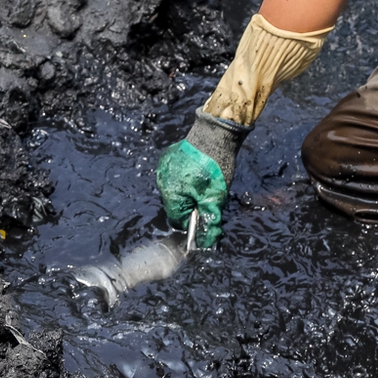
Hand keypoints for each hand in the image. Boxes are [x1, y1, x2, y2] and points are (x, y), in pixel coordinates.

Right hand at [155, 111, 247, 246]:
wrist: (214, 135)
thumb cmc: (214, 168)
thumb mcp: (215, 198)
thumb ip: (209, 221)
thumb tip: (207, 243)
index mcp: (171, 194)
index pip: (178, 220)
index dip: (193, 220)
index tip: (205, 213)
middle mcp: (162, 182)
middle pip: (176, 205)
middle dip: (191, 205)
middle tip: (208, 197)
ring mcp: (163, 168)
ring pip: (175, 190)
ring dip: (188, 191)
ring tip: (203, 182)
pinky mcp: (167, 157)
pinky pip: (174, 175)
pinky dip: (185, 177)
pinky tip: (197, 171)